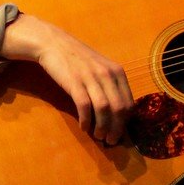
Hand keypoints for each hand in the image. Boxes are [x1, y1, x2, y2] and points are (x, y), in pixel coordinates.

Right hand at [1, 14, 134, 144]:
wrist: (54, 43)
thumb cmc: (78, 58)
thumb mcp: (101, 68)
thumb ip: (110, 85)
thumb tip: (118, 113)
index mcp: (117, 71)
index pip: (129, 103)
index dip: (126, 122)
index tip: (120, 133)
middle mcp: (107, 74)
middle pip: (119, 108)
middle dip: (117, 129)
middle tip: (110, 141)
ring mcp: (90, 77)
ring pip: (104, 109)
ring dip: (103, 128)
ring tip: (99, 136)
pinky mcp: (74, 82)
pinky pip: (84, 106)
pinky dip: (86, 121)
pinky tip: (84, 127)